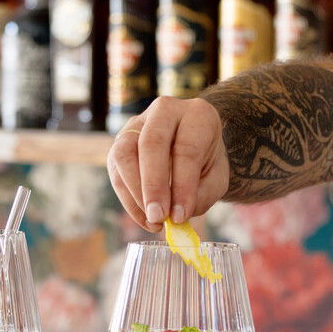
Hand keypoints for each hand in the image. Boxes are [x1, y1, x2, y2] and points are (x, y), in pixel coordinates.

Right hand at [106, 97, 229, 231]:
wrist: (195, 145)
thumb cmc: (206, 162)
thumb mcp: (216, 178)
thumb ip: (201, 195)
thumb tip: (175, 216)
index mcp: (197, 114)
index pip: (186, 147)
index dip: (182, 184)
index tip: (180, 215)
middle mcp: (163, 111)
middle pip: (151, 143)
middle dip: (153, 185)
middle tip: (159, 217)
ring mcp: (136, 124)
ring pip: (124, 153)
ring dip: (135, 192)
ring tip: (152, 220)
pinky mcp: (119, 143)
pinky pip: (116, 170)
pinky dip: (127, 199)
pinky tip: (144, 217)